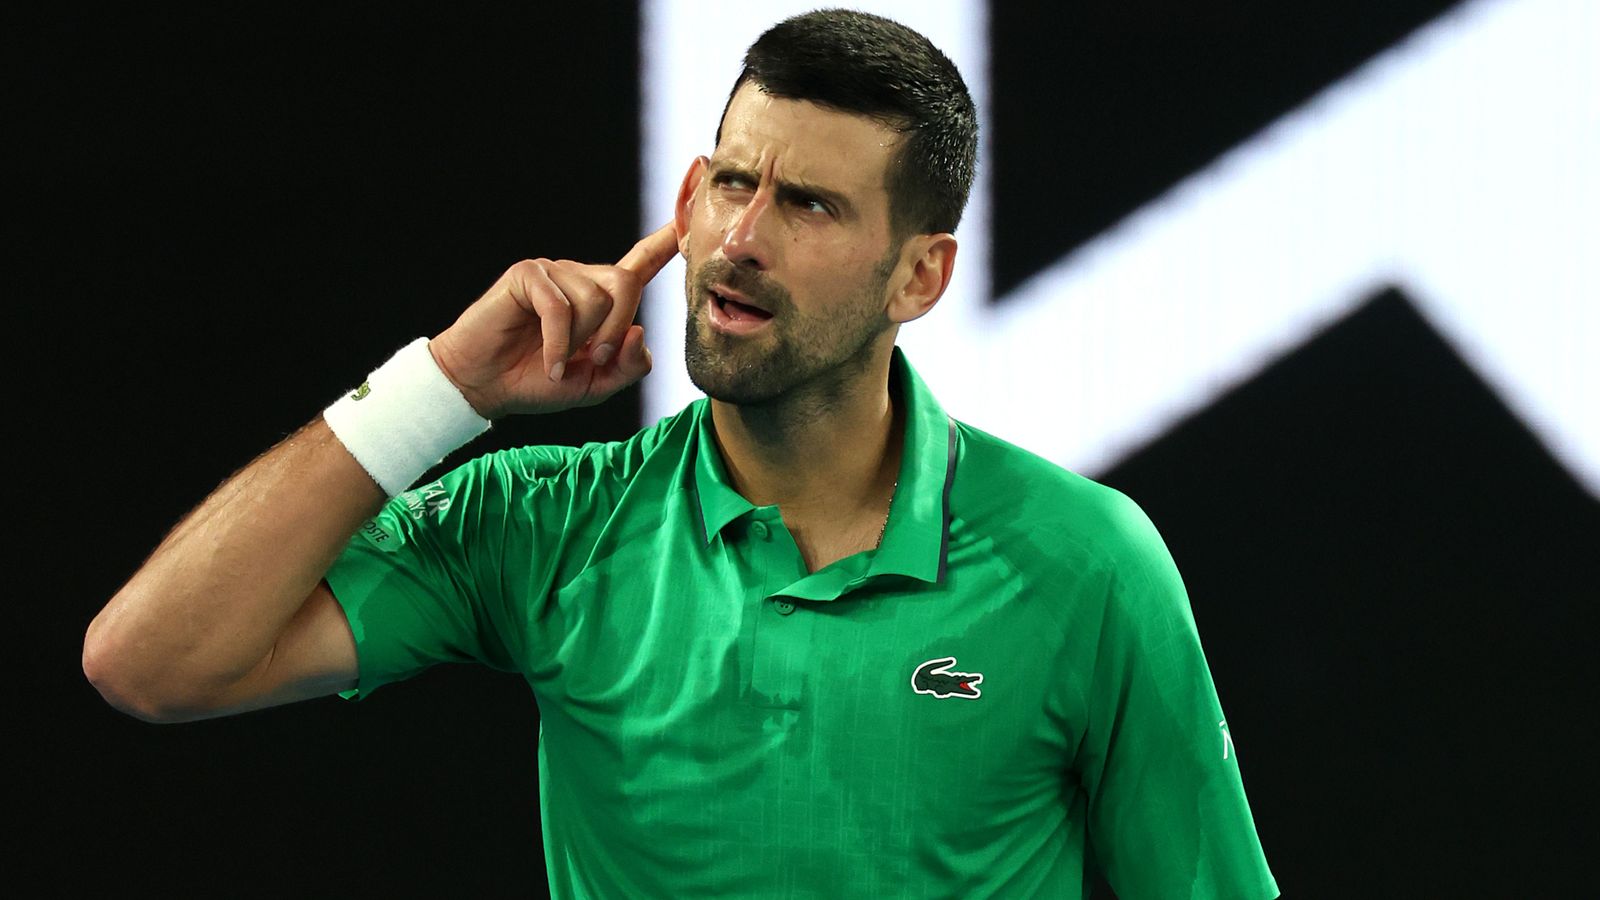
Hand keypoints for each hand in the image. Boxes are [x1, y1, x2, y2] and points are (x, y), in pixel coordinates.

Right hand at [428, 223, 678, 418]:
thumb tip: (640, 332)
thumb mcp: (596, 384)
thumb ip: (628, 367)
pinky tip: (548, 364)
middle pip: (626, 282)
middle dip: (616, 328)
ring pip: (594, 299)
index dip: (667, 239)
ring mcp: (553, 272)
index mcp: (601, 297)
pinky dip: (557, 345)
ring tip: (558, 359)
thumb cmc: (537, 382)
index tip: (691, 209)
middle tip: (594, 360)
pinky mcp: (526, 275)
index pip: (642, 261)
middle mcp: (580, 276)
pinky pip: (560, 307)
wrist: (485, 387)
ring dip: (578, 341)